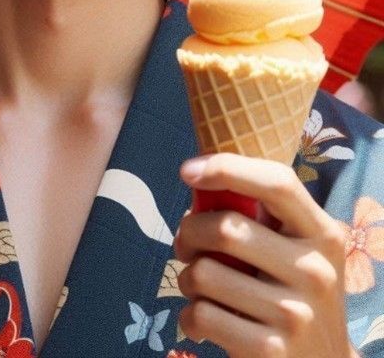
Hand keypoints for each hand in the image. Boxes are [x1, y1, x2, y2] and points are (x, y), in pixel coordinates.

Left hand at [174, 153, 357, 357]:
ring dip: (187, 278)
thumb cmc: (291, 293)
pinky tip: (203, 320)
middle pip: (225, 228)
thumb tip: (198, 184)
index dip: (227, 168)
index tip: (188, 170)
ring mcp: (295, 314)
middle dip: (188, 233)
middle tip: (186, 246)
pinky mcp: (271, 351)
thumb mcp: (294, 250)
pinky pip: (201, 315)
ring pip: (203, 273)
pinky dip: (189, 317)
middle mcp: (315, 271)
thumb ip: (259, 217)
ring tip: (200, 287)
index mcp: (322, 234)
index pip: (278, 183)